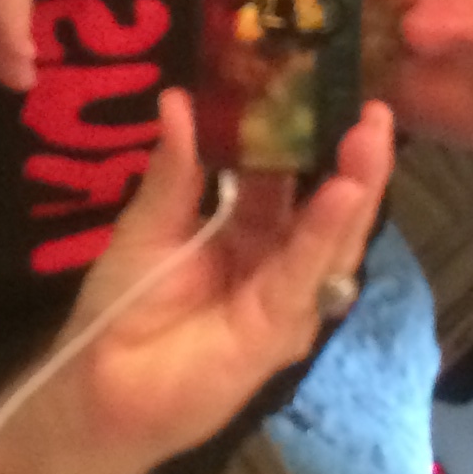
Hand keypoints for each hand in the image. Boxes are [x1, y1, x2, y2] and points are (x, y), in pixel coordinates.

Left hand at [52, 90, 395, 473]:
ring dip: (355, 188)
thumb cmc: (122, 306)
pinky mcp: (278, 332)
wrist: (98, 386)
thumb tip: (178, 98)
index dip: (310, 135)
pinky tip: (343, 194)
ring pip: (333, 239)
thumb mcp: (149, 225)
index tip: (328, 87)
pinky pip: (305, 277)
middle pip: (327, 204)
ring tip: (371, 138)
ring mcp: (285, 299)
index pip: (292, 175)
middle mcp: (277, 262)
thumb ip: (176, 170)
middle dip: (353, 158)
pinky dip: (326, 234)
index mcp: (249, 230)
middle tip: (374, 107)